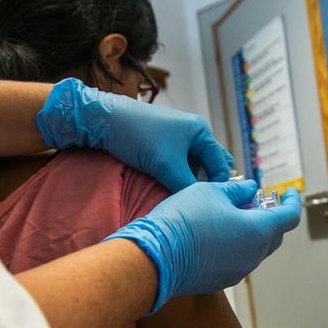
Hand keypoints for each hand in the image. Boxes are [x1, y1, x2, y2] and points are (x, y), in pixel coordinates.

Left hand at [36, 77, 232, 191]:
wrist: (106, 120)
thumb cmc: (140, 137)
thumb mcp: (167, 166)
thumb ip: (187, 186)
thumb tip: (201, 205)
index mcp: (202, 132)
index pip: (221, 165)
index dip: (219, 187)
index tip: (213, 207)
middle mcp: (193, 133)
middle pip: (211, 164)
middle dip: (208, 183)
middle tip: (202, 204)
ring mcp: (178, 138)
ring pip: (194, 166)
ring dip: (192, 181)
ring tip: (187, 200)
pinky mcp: (163, 144)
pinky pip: (180, 164)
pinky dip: (180, 177)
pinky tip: (173, 190)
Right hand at [105, 181, 301, 311]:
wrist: (155, 258)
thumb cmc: (183, 220)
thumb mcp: (211, 192)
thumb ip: (237, 190)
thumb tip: (250, 190)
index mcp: (257, 231)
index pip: (288, 217)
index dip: (292, 202)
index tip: (289, 192)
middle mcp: (253, 255)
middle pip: (274, 235)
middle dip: (271, 216)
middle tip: (256, 201)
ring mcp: (238, 271)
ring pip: (256, 249)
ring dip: (252, 232)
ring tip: (233, 215)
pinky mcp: (221, 281)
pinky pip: (238, 260)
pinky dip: (237, 246)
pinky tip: (218, 234)